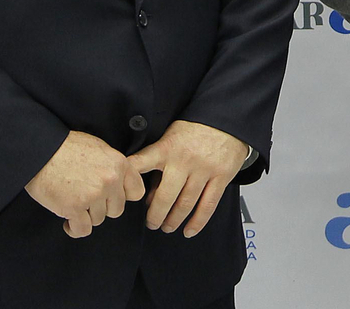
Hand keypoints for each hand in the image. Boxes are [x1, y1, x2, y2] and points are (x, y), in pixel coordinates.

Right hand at [25, 130, 145, 238]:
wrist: (41, 152)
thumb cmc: (67, 148)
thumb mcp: (99, 148)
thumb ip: (113, 167)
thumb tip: (119, 182)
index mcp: (119, 164)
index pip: (136, 192)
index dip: (122, 196)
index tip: (110, 196)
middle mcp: (110, 180)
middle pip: (116, 209)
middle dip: (102, 207)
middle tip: (87, 200)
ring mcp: (93, 195)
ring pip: (98, 219)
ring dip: (86, 216)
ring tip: (74, 204)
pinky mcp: (74, 207)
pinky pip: (82, 230)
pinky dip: (74, 228)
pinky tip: (68, 221)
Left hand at [128, 120, 250, 237]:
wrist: (226, 120)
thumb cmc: (195, 130)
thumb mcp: (170, 138)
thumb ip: (158, 164)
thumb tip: (149, 196)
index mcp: (167, 148)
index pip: (141, 164)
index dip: (130, 182)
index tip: (123, 197)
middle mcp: (185, 160)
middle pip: (165, 196)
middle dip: (155, 215)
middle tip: (151, 223)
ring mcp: (204, 169)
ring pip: (186, 204)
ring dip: (174, 220)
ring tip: (167, 226)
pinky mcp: (221, 176)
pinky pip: (208, 205)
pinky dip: (198, 221)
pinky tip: (189, 230)